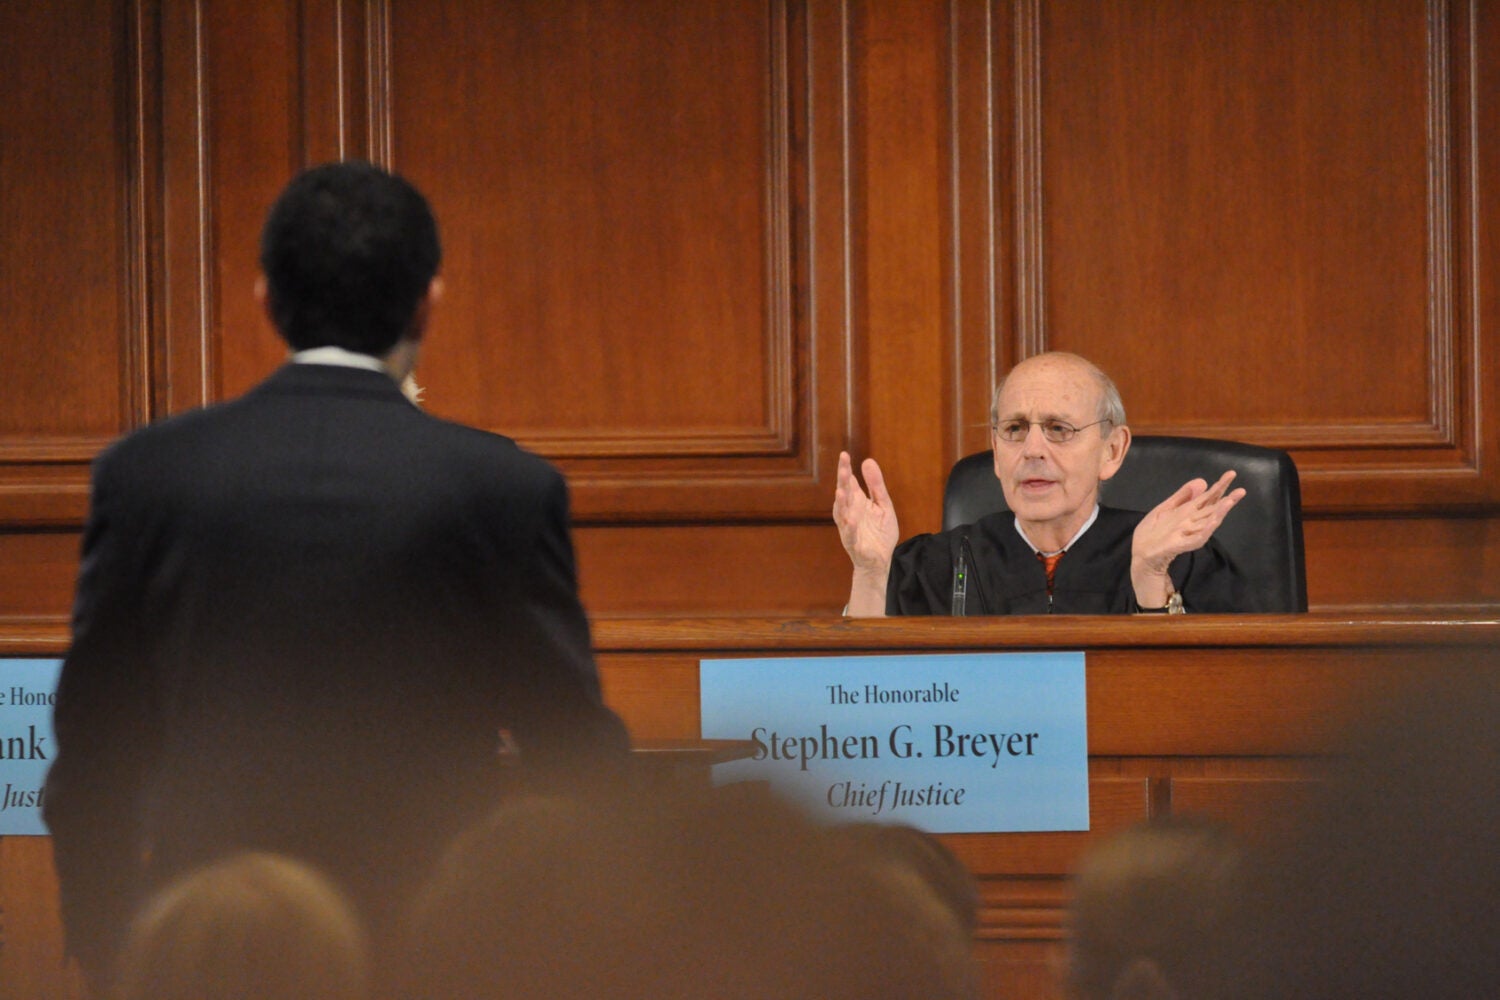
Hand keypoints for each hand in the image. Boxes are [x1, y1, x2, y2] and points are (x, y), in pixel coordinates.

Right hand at [833, 452, 899, 614]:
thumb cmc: (879, 532)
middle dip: (843, 480)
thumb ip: (876, 485)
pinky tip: (850, 519)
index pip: (849, 482)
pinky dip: (849, 527)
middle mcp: (850, 512)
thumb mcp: (883, 504)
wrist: (880, 560)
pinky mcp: (854, 543)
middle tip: (843, 466)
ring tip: (841, 490)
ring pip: (842, 513)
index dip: (845, 469)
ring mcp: (849, 527)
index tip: (844, 455)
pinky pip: (850, 534)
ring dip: (841, 502)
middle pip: (844, 493)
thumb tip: (868, 460)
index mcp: (857, 501)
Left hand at [1131, 470, 1245, 606]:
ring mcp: (1188, 533)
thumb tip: (1202, 480)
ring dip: (1220, 512)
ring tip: (1230, 501)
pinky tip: (1214, 522)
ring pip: (1208, 522)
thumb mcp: (1165, 508)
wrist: (1139, 554)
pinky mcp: (1181, 544)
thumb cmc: (1151, 533)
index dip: (1219, 486)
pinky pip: (1197, 537)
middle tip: (1242, 490)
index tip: (1231, 474)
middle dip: (1226, 499)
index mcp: (1187, 512)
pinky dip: (1206, 530)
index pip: (1207, 497)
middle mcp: (1191, 521)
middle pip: (1212, 508)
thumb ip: (1182, 496)